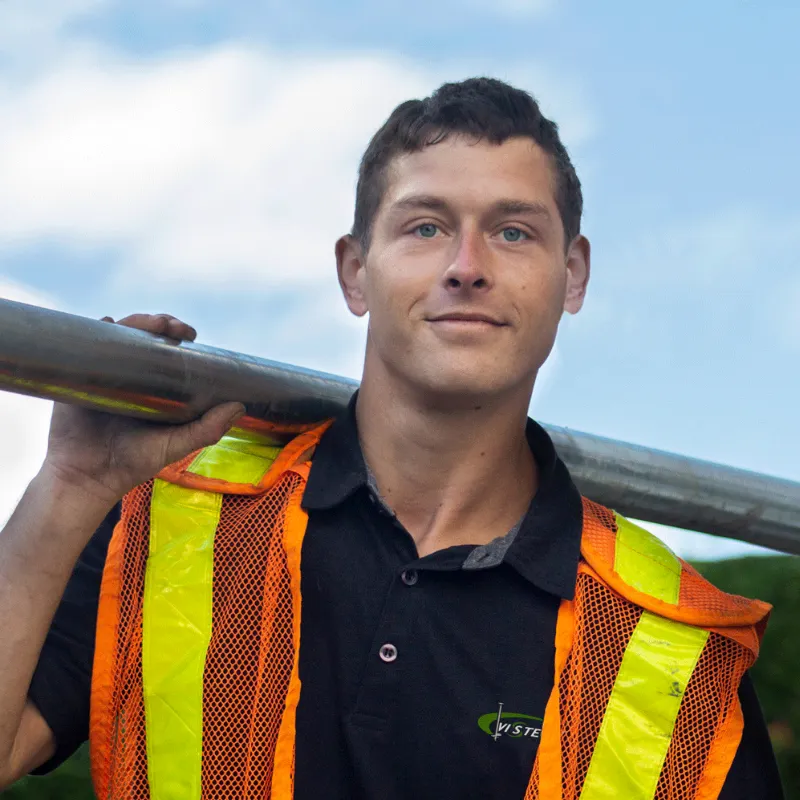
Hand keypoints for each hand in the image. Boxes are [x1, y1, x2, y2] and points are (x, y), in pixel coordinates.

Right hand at [40, 313, 244, 505]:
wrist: (87, 477)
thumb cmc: (132, 462)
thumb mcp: (175, 446)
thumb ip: (206, 430)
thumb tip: (239, 406)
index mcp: (155, 387)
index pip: (169, 351)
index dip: (179, 336)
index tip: (190, 333)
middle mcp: (131, 376)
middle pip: (145, 338)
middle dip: (160, 324)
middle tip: (171, 326)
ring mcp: (105, 374)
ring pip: (120, 337)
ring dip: (136, 322)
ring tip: (151, 324)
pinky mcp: (80, 378)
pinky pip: (87, 348)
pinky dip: (98, 331)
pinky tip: (108, 323)